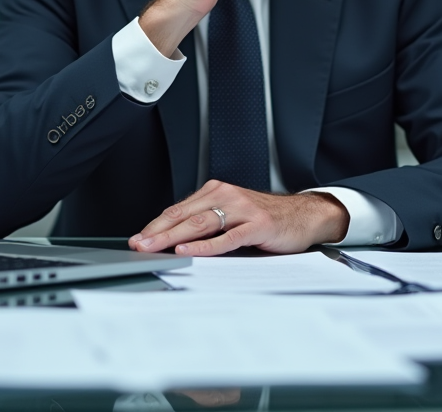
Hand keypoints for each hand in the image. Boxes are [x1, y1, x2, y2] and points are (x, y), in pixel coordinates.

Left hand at [128, 180, 349, 255]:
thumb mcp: (233, 215)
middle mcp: (227, 196)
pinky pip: (227, 237)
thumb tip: (172, 240)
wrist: (304, 215)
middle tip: (138, 245)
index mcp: (217, 192)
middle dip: (157, 232)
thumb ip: (208, 223)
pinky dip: (205, 245)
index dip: (155, 225)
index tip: (137, 239)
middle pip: (184, 215)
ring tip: (155, 247)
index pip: (178, 209)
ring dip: (174, 237)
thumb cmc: (266, 219)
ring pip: (201, 223)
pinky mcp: (257, 225)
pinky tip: (189, 251)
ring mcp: (242, 209)